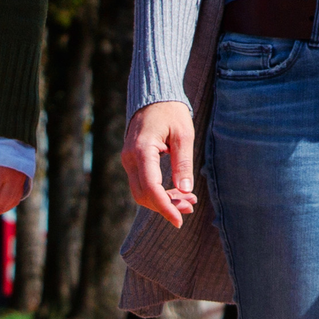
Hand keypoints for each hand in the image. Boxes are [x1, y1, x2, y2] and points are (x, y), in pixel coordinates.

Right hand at [120, 100, 197, 228]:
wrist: (153, 98)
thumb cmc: (171, 112)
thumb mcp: (183, 135)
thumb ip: (183, 163)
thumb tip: (185, 190)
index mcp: (142, 151)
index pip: (151, 188)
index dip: (165, 207)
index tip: (179, 220)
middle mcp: (130, 159)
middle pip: (144, 195)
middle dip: (166, 206)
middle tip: (190, 207)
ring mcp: (128, 161)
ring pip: (141, 192)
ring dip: (162, 201)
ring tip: (188, 201)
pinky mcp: (132, 162)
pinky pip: (142, 184)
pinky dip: (158, 192)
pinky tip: (177, 192)